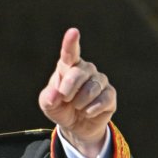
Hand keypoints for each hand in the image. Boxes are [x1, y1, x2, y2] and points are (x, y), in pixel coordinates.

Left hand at [38, 28, 115, 157]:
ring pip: (90, 89)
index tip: (73, 32)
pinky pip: (102, 100)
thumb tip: (55, 95)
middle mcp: (86, 69)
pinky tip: (87, 112)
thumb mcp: (48, 104)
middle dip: (68, 89)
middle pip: (78, 74)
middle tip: (64, 99)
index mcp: (68, 67)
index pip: (70, 53)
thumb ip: (48, 98)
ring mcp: (99, 80)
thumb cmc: (60, 108)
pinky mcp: (110, 94)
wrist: (76, 125)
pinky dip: (90, 110)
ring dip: (79, 103)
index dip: (71, 43)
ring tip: (76, 106)